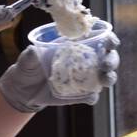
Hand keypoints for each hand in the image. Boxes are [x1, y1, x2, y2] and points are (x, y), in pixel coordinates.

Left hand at [0, 32, 119, 112]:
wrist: (24, 90)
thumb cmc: (28, 68)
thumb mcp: (27, 60)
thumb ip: (30, 55)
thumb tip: (32, 50)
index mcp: (77, 45)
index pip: (99, 39)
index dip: (109, 39)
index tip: (111, 42)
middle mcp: (85, 60)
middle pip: (108, 58)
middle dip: (112, 60)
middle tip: (106, 65)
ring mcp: (85, 78)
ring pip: (105, 77)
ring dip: (109, 78)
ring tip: (104, 80)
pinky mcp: (81, 94)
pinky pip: (92, 96)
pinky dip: (92, 97)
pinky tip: (89, 97)